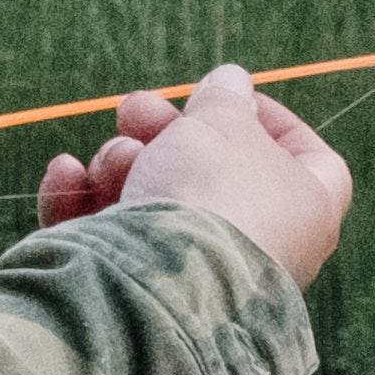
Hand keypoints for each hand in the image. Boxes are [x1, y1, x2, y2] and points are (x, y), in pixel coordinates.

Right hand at [33, 62, 355, 287]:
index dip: (269, 119)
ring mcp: (202, 274)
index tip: (227, 97)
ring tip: (114, 159)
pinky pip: (111, 237)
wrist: (164, 285)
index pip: (307, 157)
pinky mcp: (142, 293)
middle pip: (212, 171)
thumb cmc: (212, 192)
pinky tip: (66, 174)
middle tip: (133, 110)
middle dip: (166, 132)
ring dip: (122, 162)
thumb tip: (231, 82)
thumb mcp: (221, 120)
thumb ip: (224, 97)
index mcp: (307, 207)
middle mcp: (262, 246)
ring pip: (155, 199)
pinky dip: (85, 202)